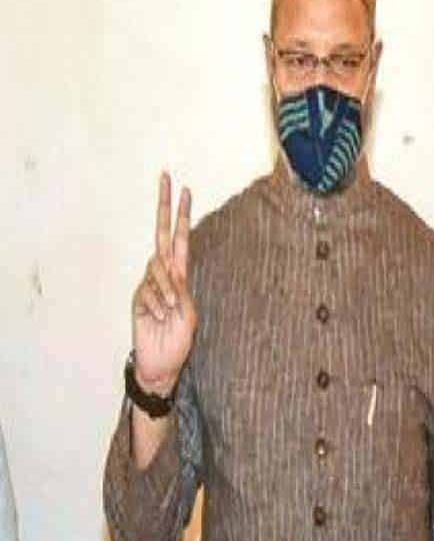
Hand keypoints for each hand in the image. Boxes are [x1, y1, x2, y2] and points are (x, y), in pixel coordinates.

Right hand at [131, 172, 196, 394]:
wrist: (161, 363)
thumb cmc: (178, 339)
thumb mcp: (189, 314)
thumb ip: (180, 291)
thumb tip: (165, 270)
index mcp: (182, 275)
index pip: (181, 238)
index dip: (182, 215)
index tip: (184, 189)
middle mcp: (165, 275)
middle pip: (162, 234)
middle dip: (165, 206)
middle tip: (166, 177)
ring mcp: (149, 284)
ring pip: (157, 269)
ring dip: (167, 291)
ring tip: (170, 311)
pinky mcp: (137, 297)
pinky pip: (148, 291)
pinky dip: (156, 305)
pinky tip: (158, 318)